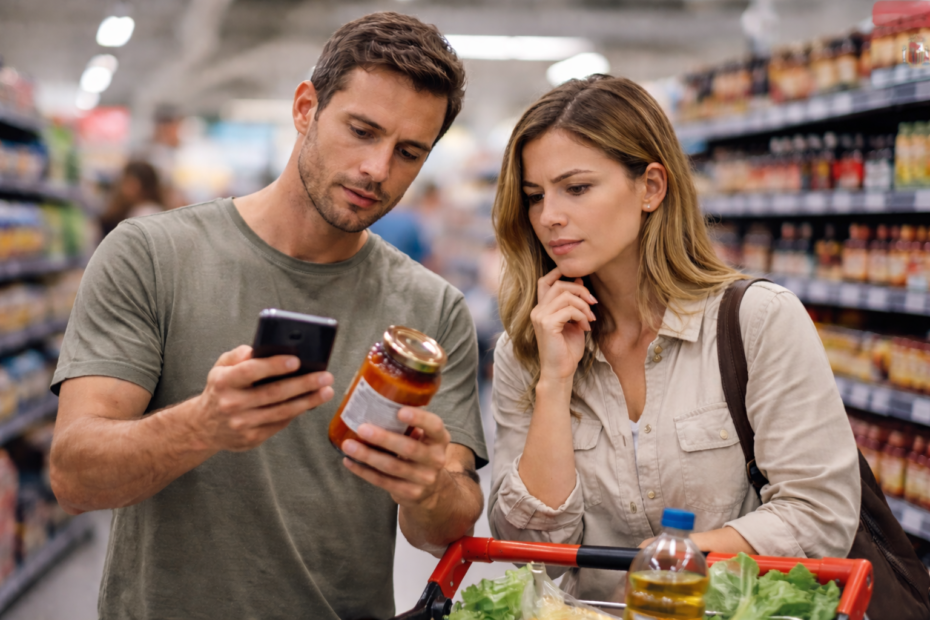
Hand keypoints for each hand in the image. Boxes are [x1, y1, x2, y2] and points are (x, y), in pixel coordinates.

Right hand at [193, 345, 334, 451]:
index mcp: (224, 381)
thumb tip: (260, 348)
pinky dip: (297, 413)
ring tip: (326, 391)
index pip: (250, 371)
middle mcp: (231, 404)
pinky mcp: (251, 438)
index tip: (296, 360)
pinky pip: (279, 424)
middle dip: (303, 384)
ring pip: (281, 411)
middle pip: (273, 393)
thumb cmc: (220, 390)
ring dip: (308, 401)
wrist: (204, 426)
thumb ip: (238, 355)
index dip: (273, 366)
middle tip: (325, 376)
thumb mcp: (220, 368)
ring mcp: (242, 424)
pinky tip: (311, 403)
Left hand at [340, 407, 450, 507]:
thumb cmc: (421, 453)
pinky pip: (383, 481)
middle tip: (362, 428)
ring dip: (368, 455)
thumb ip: (409, 424)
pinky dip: (364, 471)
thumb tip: (375, 403)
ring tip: (348, 445)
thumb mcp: (424, 438)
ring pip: (392, 466)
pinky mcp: (410, 493)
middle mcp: (436, 459)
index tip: (399, 411)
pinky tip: (349, 462)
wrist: (432, 488)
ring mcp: (424, 478)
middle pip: (409, 448)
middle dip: (383, 438)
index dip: (418, 418)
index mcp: (440, 439)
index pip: (434, 426)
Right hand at [531, 267, 596, 382]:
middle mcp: (537, 310)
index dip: (559, 273)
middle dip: (581, 290)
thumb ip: (573, 303)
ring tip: (590, 318)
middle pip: (559, 285)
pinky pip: (569, 310)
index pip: (545, 281)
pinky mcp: (547, 324)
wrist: (561, 371)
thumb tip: (579, 281)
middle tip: (593, 303)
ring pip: (566, 296)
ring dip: (584, 305)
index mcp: (541, 309)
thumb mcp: (573, 321)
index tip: (580, 278)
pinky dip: (582, 316)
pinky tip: (586, 327)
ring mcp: (540, 317)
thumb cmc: (567, 350)